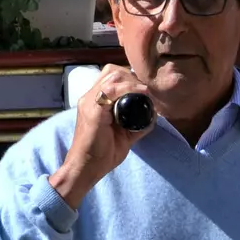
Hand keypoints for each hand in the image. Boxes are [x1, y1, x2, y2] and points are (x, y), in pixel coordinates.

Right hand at [48, 64, 152, 209]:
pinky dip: (128, 88)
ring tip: (145, 91)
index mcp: (94, 101)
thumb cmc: (102, 154)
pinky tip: (141, 93)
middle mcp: (89, 97)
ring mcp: (89, 102)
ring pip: (112, 76)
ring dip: (132, 81)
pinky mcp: (93, 110)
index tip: (144, 90)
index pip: (111, 77)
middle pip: (112, 71)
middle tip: (145, 90)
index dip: (129, 78)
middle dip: (132, 76)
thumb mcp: (124, 135)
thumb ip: (136, 124)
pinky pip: (111, 90)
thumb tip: (153, 114)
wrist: (85, 168)